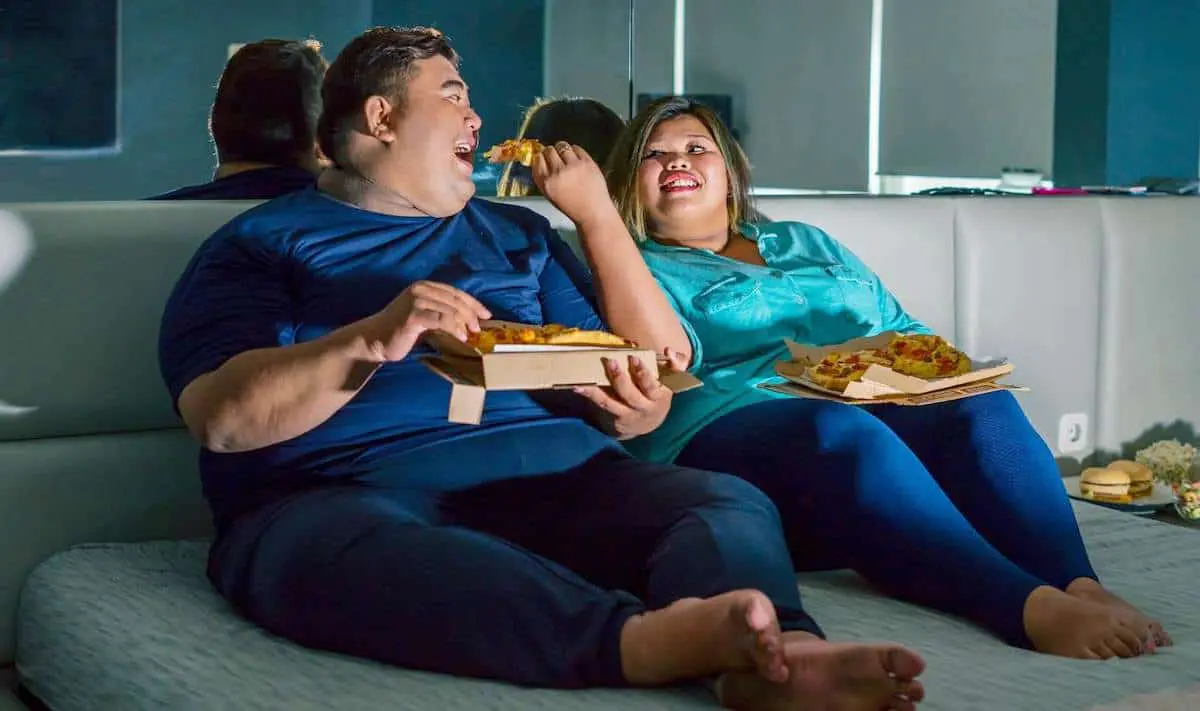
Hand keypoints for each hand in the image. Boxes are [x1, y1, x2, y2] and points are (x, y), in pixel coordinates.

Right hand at [358, 281, 490, 361]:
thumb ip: (442, 314)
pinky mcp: (413, 314)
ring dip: (464, 323)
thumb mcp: (425, 318)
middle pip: (455, 299)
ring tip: (470, 336)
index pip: (455, 292)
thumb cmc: (401, 332)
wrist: (374, 340)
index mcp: (424, 286)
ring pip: (450, 309)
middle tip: (479, 329)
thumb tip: (469, 323)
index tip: (486, 315)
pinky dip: (454, 328)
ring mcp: (416, 300)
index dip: (473, 303)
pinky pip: (441, 320)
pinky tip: (461, 338)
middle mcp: (421, 289)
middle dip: (471, 314)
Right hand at [532, 142, 614, 226]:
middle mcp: (558, 172)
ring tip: (566, 155)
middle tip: (556, 156)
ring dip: (562, 149)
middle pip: (549, 151)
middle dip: (551, 152)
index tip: (543, 157)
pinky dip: (575, 151)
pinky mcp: (587, 162)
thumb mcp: (550, 195)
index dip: (541, 157)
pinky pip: (576, 148)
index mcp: (546, 182)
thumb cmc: (572, 206)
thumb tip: (540, 160)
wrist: (593, 212)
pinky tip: (576, 158)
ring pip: (562, 146)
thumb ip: (543, 178)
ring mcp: (573, 166)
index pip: (537, 160)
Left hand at [573, 354, 672, 438]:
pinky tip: (578, 386)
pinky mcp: (614, 418)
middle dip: (621, 378)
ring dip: (597, 390)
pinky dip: (589, 395)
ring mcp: (627, 414)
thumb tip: (670, 351)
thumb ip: (675, 365)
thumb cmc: (656, 394)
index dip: (648, 372)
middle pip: (632, 395)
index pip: (656, 384)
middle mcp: (644, 407)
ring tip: (585, 379)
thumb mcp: (668, 383)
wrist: (646, 423)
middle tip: (611, 361)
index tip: (644, 356)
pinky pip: (601, 405)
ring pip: (611, 402)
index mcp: (659, 396)